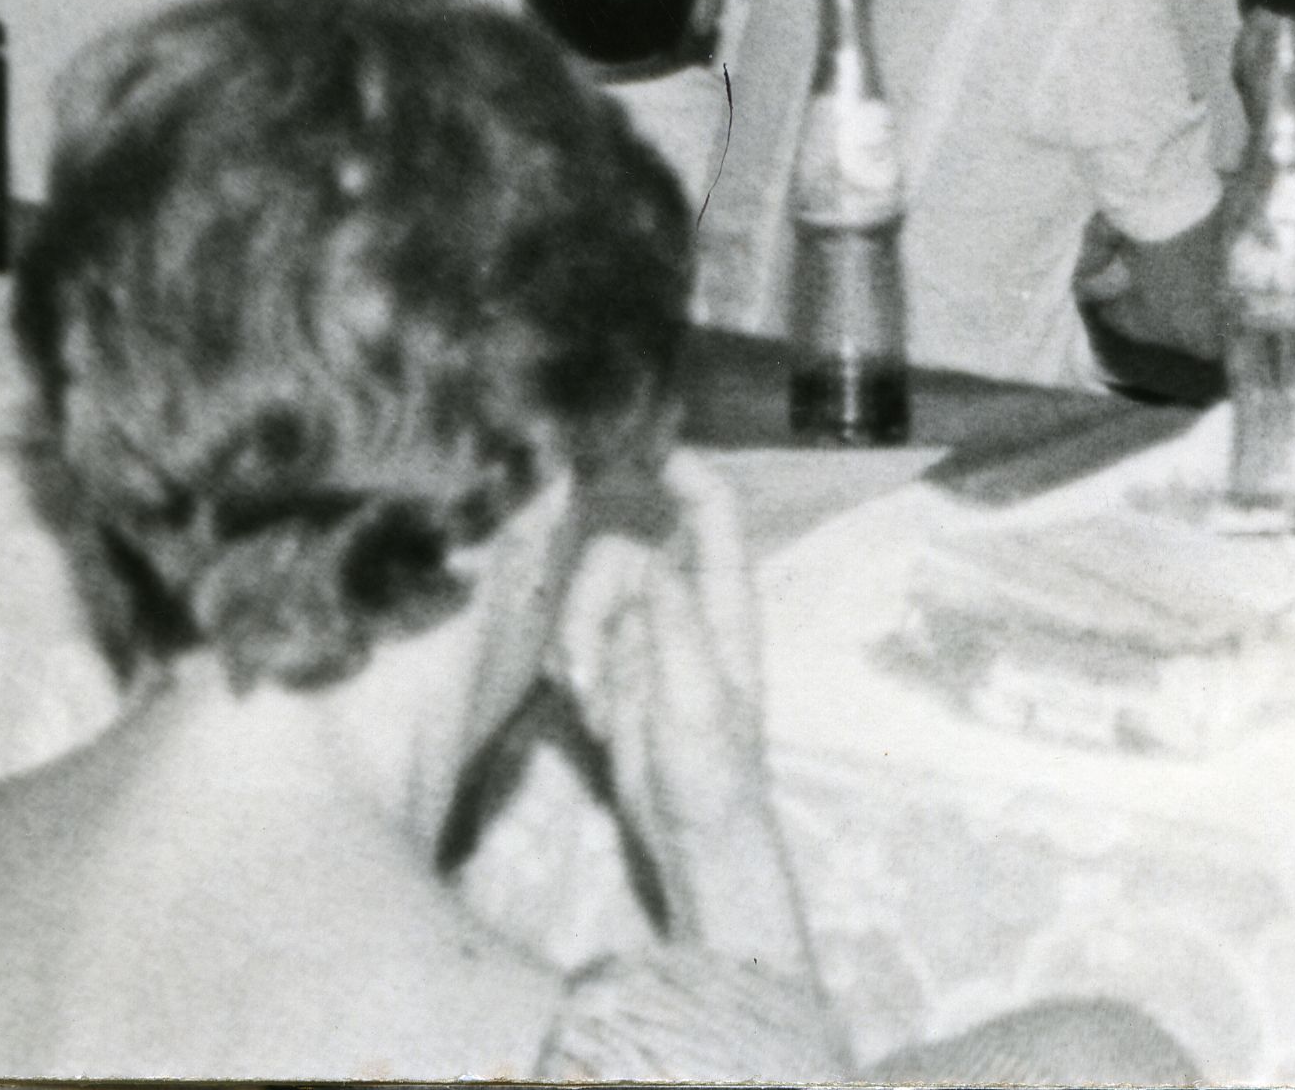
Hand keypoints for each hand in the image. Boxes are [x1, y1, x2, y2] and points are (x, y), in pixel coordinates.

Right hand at [555, 462, 830, 998]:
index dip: (682, 469)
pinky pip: (572, 634)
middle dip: (592, 600)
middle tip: (590, 669)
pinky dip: (572, 671)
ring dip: (578, 645)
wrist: (691, 843)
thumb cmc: (711, 777)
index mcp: (722, 604)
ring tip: (595, 708)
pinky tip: (590, 716)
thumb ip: (674, 627)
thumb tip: (649, 560)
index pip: (711, 510)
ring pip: (586, 592)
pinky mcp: (614, 665)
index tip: (637, 450)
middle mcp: (682, 605)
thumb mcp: (696, 702)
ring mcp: (646, 635)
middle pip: (622, 550)